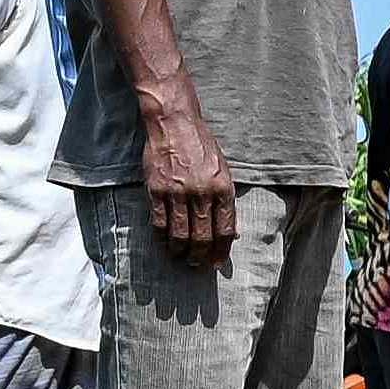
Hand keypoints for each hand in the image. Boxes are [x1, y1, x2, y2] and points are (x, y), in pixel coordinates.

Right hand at [141, 102, 238, 263]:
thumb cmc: (201, 146)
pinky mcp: (157, 190)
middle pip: (203, 237)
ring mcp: (178, 192)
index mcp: (223, 188)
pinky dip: (162, 238)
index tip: (217, 263)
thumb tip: (233, 231)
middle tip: (197, 265)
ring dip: (181, 252)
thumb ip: (226, 200)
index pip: (225, 229)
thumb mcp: (223, 170)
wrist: (175, 123)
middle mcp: (202, 192)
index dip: (221, 251)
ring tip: (181, 258)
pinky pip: (160, 223)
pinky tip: (164, 244)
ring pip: (180, 234)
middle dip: (201, 256)